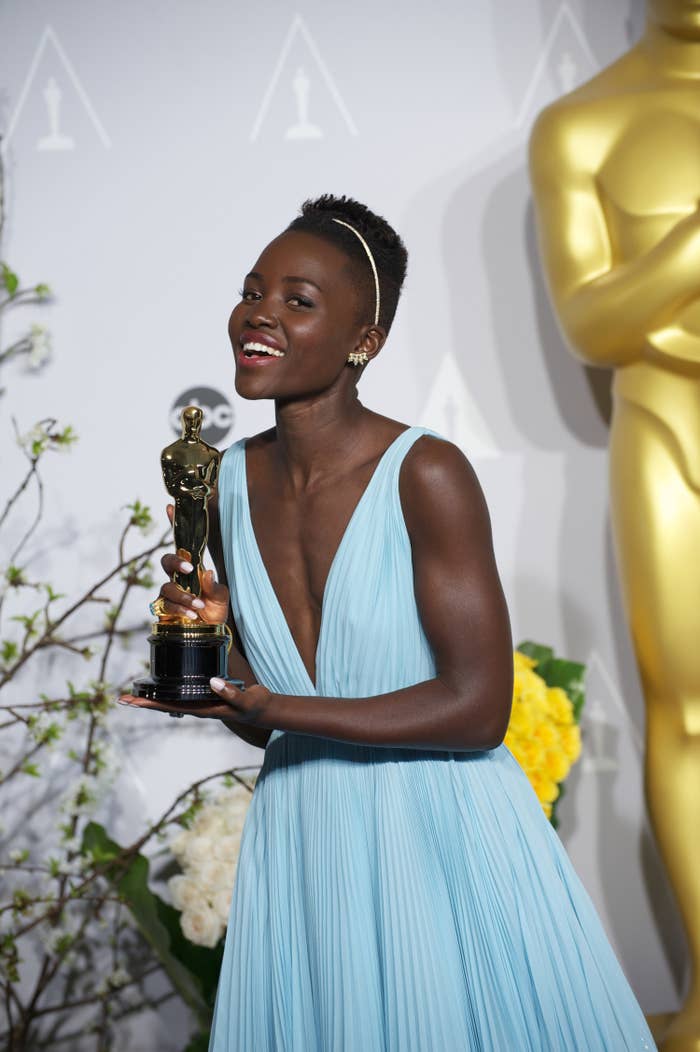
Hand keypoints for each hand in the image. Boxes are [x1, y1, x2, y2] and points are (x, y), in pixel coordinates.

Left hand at [118, 679, 272, 722]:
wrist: (265, 709)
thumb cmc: (256, 705)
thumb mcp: (246, 699)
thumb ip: (231, 693)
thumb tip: (212, 681)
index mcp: (203, 709)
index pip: (170, 707)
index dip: (149, 704)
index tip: (130, 701)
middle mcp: (198, 707)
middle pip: (165, 705)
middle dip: (144, 701)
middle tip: (121, 698)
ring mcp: (201, 702)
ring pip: (171, 700)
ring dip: (153, 697)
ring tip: (136, 692)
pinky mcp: (206, 694)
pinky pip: (182, 693)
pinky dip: (168, 689)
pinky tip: (162, 686)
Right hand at [158, 504, 228, 623]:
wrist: (211, 633)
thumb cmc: (215, 610)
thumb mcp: (222, 598)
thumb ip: (215, 587)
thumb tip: (207, 572)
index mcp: (193, 568)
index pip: (183, 544)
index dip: (174, 525)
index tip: (169, 507)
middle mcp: (179, 578)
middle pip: (166, 560)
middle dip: (175, 562)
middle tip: (189, 569)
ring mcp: (170, 592)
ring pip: (167, 585)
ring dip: (183, 595)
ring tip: (199, 606)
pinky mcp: (164, 608)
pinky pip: (166, 603)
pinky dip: (180, 608)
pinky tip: (192, 613)